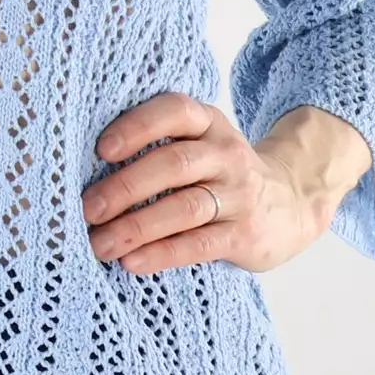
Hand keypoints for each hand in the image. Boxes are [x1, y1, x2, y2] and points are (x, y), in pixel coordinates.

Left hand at [83, 90, 326, 275]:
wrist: (291, 204)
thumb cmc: (220, 174)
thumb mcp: (200, 145)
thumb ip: (158, 147)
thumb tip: (83, 172)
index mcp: (208, 123)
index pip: (174, 112)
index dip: (137, 127)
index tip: (101, 149)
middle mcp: (226, 153)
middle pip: (173, 164)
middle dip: (125, 187)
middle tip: (87, 209)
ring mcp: (240, 194)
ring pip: (184, 207)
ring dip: (136, 227)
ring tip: (99, 244)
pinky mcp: (245, 234)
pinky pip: (199, 244)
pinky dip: (162, 254)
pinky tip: (132, 262)